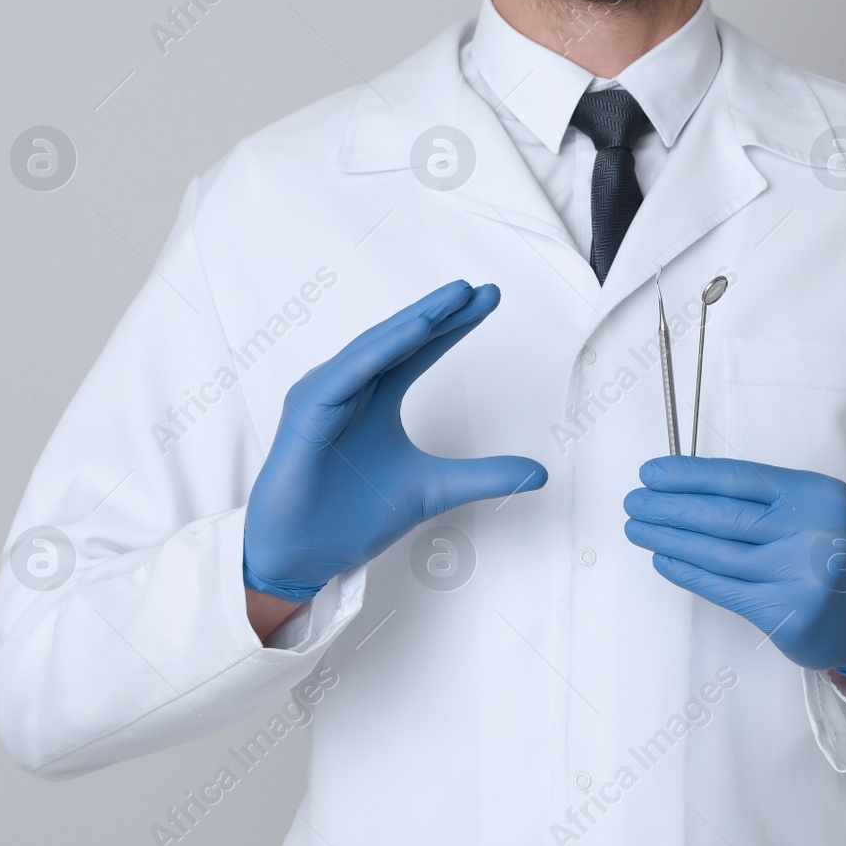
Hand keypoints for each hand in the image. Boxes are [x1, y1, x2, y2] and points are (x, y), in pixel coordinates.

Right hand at [242, 280, 546, 601]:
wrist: (305, 557)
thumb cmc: (352, 519)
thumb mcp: (436, 489)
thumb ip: (486, 476)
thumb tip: (540, 472)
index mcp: (377, 398)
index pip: (420, 350)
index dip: (454, 325)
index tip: (489, 299)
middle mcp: (352, 389)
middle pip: (400, 339)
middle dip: (440, 312)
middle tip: (478, 288)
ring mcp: (326, 397)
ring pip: (374, 348)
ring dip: (413, 321)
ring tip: (452, 299)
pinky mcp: (307, 414)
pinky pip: (346, 375)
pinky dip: (378, 352)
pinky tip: (412, 332)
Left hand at [623, 457, 845, 676]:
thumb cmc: (824, 552)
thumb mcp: (807, 509)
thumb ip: (758, 497)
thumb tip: (682, 486)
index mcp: (818, 495)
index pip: (739, 478)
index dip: (688, 475)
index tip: (652, 474)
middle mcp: (815, 533)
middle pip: (723, 515)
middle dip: (669, 507)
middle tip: (635, 501)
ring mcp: (801, 576)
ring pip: (717, 552)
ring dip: (668, 538)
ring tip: (640, 528)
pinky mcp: (785, 614)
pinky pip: (721, 587)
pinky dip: (686, 572)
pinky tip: (664, 559)